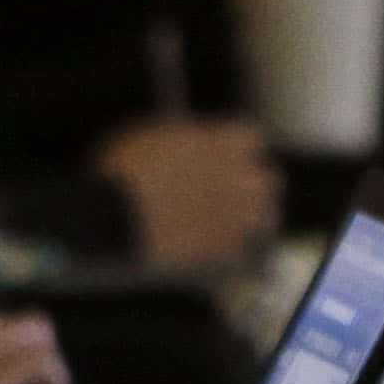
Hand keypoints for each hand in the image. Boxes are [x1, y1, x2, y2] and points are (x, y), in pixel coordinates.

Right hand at [88, 116, 282, 273]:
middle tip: (234, 192)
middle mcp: (238, 176)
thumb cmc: (123, 170)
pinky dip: (231, 245)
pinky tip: (214, 244)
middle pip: (268, 179)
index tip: (228, 155)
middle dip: (253, 184)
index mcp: (222, 142)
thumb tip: (188, 140)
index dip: (239, 148)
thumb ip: (184, 137)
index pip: (253, 138)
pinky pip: (240, 246)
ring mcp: (234, 214)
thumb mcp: (151, 136)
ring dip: (251, 216)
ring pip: (264, 215)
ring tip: (232, 221)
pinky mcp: (222, 247)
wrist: (115, 217)